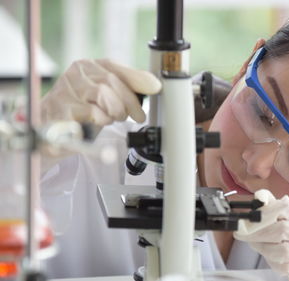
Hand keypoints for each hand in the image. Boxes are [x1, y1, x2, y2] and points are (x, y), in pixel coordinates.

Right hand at [42, 59, 160, 126]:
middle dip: (128, 102)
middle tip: (133, 116)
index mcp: (88, 66)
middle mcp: (76, 74)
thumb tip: (154, 84)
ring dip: (114, 112)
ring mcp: (65, 90)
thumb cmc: (82, 111)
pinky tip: (97, 123)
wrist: (50, 131)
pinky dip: (100, 121)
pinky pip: (91, 114)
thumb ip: (126, 87)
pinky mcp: (61, 110)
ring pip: (103, 96)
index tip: (155, 88)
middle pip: (112, 83)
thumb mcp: (105, 96)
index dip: (138, 79)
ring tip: (111, 119)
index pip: (116, 68)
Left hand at [234, 190, 288, 280]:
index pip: (281, 208)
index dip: (260, 215)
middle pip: (280, 232)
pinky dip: (274, 263)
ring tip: (259, 245)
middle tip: (245, 236)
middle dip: (257, 234)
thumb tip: (259, 198)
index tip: (244, 223)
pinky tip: (272, 256)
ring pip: (282, 253)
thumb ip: (276, 204)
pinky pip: (287, 269)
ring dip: (264, 250)